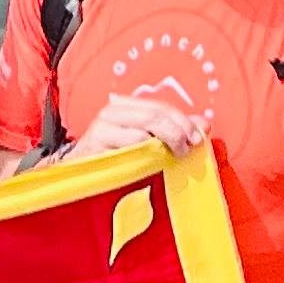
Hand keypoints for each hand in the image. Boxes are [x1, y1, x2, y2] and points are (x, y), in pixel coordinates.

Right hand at [71, 90, 210, 161]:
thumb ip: (174, 130)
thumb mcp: (145, 140)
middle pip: (154, 115)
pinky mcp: (96, 146)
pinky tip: (153, 164)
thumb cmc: (115, 160)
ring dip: (166, 143)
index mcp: (124, 106)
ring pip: (144, 129)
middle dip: (178, 131)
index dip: (183, 120)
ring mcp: (102, 128)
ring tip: (174, 156)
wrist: (79, 177)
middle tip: (188, 148)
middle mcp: (111, 112)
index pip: (160, 107)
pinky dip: (147, 154)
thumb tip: (204, 123)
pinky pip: (130, 146)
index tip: (198, 138)